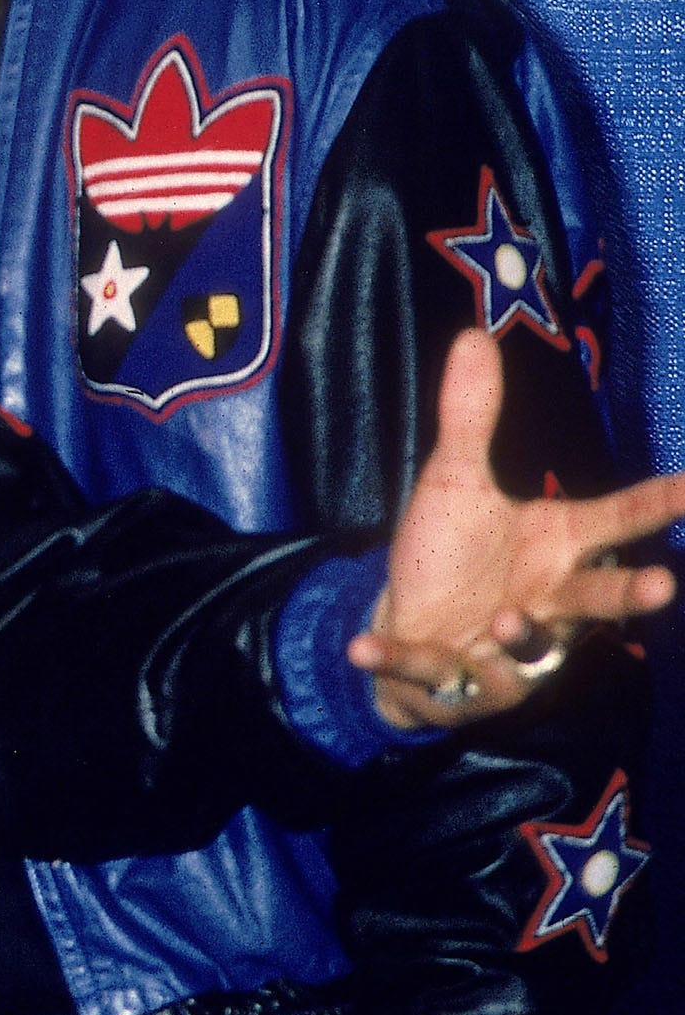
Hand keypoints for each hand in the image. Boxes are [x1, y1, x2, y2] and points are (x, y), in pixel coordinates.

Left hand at [356, 328, 680, 727]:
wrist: (405, 624)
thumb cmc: (450, 555)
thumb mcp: (453, 481)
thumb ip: (471, 416)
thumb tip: (475, 333)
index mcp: (556, 547)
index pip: (617, 520)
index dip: (660, 502)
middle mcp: (546, 601)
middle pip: (595, 600)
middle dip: (627, 597)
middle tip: (661, 585)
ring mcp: (507, 649)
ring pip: (528, 648)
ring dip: (520, 636)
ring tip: (504, 619)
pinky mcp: (455, 680)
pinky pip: (428, 670)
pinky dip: (398, 662)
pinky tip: (360, 646)